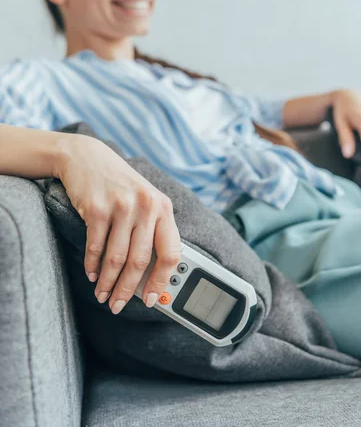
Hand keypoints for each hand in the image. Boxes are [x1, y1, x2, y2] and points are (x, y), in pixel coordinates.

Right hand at [55, 133, 180, 313]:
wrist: (87, 157)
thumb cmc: (119, 184)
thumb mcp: (144, 200)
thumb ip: (152, 230)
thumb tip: (152, 275)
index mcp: (163, 207)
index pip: (171, 252)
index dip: (162, 281)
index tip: (152, 299)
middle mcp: (146, 206)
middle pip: (140, 261)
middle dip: (128, 290)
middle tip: (118, 305)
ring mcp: (121, 207)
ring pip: (116, 259)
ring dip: (108, 283)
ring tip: (103, 295)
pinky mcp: (97, 208)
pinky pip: (96, 248)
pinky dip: (93, 266)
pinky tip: (92, 275)